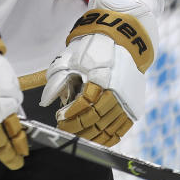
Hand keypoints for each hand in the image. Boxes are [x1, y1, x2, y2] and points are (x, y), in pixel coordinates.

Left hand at [40, 10, 153, 145]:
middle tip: (64, 128)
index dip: (71, 113)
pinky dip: (108, 138)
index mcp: (101, 74)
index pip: (86, 102)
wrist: (123, 40)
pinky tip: (96, 140)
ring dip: (90, 136)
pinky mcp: (133, 106)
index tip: (59, 116)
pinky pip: (122, 129)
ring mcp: (127, 99)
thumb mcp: (71, 57)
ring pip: (108, 126)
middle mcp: (117, 88)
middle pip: (96, 117)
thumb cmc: (93, 48)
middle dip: (77, 127)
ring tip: (76, 135)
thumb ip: (58, 79)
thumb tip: (45, 101)